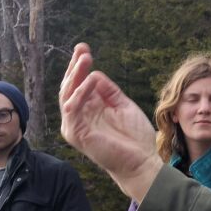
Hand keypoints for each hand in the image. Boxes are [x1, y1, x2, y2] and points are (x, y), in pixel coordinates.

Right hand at [59, 43, 162, 202]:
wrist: (142, 161)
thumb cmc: (135, 137)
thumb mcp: (123, 106)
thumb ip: (109, 91)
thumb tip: (95, 73)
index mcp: (89, 110)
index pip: (79, 84)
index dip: (80, 66)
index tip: (84, 49)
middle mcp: (78, 116)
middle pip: (70, 87)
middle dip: (75, 66)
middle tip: (82, 49)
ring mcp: (75, 126)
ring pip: (67, 95)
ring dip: (75, 76)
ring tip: (85, 59)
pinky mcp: (76, 134)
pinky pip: (73, 109)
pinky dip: (80, 94)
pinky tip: (89, 81)